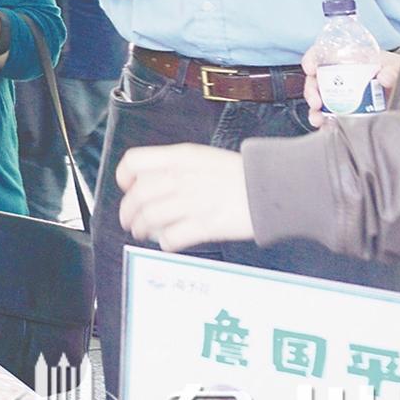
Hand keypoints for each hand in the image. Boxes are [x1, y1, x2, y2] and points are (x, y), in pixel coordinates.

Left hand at [115, 144, 255, 250]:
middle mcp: (181, 178)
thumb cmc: (242, 173)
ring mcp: (192, 202)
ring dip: (143, 229)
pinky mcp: (205, 225)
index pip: (133, 162)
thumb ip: (174, 166)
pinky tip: (168, 241)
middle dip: (129, 212)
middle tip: (130, 221)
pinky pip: (172, 237)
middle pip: (137, 196)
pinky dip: (165, 242)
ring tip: (144, 233)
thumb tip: (149, 181)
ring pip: (150, 218)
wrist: (274, 185)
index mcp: (179, 157)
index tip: (128, 188)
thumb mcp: (202, 157)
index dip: (125, 177)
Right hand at [300, 45, 399, 125]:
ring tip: (318, 119)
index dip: (312, 60)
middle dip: (311, 91)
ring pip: (319, 100)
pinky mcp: (346, 111)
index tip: (311, 69)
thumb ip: (393, 70)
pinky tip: (327, 128)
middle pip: (316, 80)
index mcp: (348, 59)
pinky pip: (329, 117)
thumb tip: (383, 78)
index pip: (322, 54)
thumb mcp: (398, 66)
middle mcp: (340, 76)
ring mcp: (342, 94)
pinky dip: (325, 123)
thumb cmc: (398, 73)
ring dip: (314, 111)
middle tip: (316, 101)